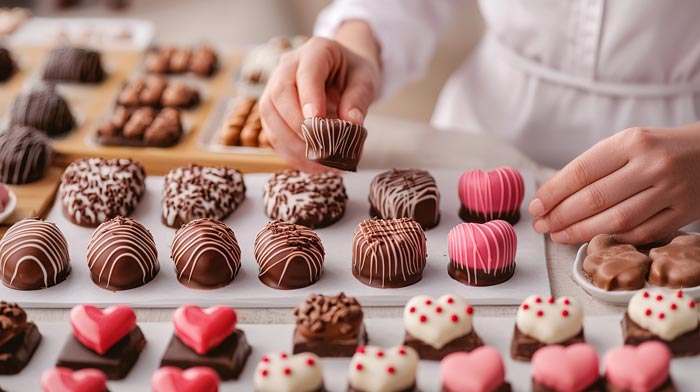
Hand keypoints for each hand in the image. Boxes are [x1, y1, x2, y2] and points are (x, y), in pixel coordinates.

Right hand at [259, 28, 380, 171]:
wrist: (342, 72)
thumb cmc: (354, 74)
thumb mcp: (366, 80)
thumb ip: (359, 99)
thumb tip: (352, 124)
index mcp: (315, 51)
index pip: (306, 73)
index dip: (309, 99)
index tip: (318, 122)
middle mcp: (288, 66)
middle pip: (279, 94)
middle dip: (297, 125)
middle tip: (320, 148)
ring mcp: (275, 87)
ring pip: (270, 114)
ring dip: (291, 143)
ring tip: (318, 162)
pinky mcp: (272, 109)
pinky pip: (272, 131)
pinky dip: (290, 151)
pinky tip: (310, 164)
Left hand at [528, 123, 699, 244]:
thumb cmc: (657, 148)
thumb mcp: (627, 143)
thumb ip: (595, 167)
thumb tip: (552, 197)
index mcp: (633, 142)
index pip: (582, 171)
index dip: (553, 193)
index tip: (535, 207)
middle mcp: (653, 165)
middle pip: (595, 199)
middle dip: (561, 216)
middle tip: (541, 226)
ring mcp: (672, 191)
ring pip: (617, 220)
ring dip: (581, 232)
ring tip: (558, 235)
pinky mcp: (684, 213)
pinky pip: (641, 233)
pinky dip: (613, 237)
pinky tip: (593, 238)